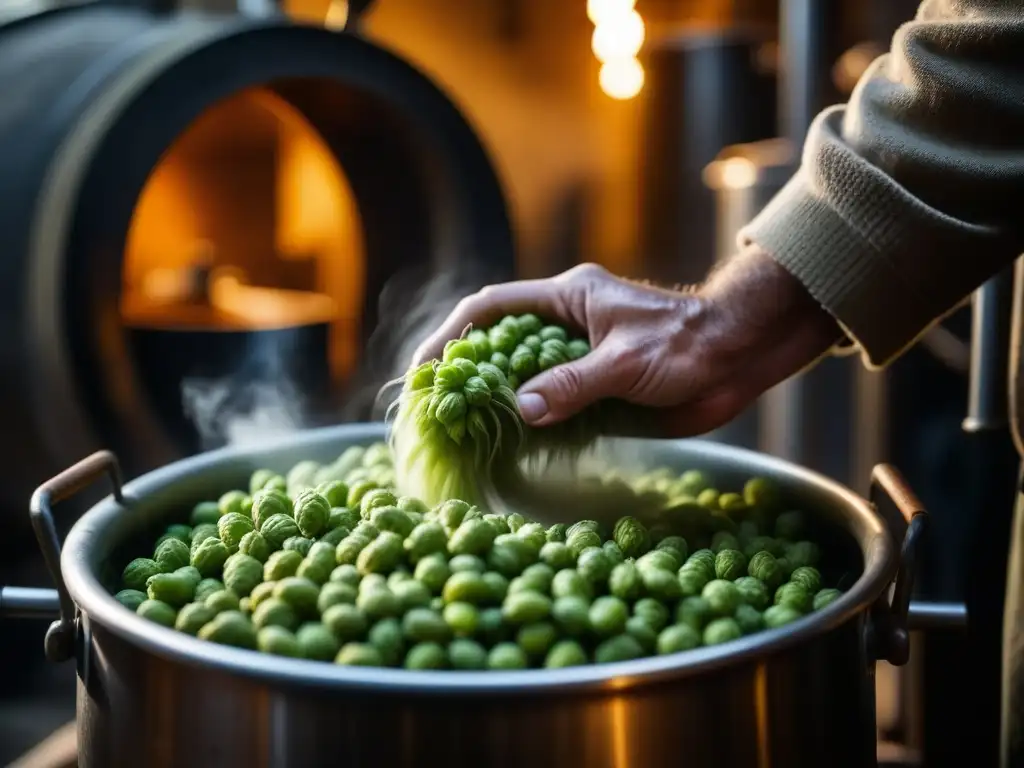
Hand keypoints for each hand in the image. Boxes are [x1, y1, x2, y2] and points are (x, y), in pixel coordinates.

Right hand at [412, 248, 841, 437]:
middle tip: (439, 412)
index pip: (492, 309)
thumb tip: (521, 411)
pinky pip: (555, 408)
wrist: (740, 356)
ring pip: (525, 381)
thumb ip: (574, 384)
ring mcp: (581, 360)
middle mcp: (567, 328)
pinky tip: (516, 450)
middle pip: (501, 346)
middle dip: (468, 375)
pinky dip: (534, 428)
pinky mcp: (599, 391)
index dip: (454, 334)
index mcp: (567, 301)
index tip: (427, 366)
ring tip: (466, 437)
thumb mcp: (626, 361)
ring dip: (499, 405)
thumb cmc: (687, 343)